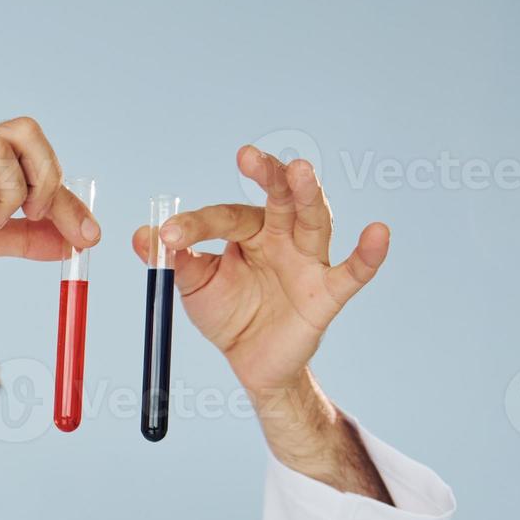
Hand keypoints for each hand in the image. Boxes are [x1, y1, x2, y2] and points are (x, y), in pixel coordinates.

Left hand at [131, 147, 389, 398]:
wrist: (250, 362)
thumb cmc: (227, 313)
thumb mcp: (194, 286)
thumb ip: (175, 260)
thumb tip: (142, 236)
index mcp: (247, 231)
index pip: (224, 217)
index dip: (196, 225)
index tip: (168, 235)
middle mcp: (281, 237)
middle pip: (279, 199)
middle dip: (268, 176)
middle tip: (250, 156)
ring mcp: (307, 262)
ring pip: (314, 221)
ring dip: (307, 195)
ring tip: (300, 170)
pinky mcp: (326, 294)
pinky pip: (352, 272)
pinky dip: (368, 253)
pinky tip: (378, 232)